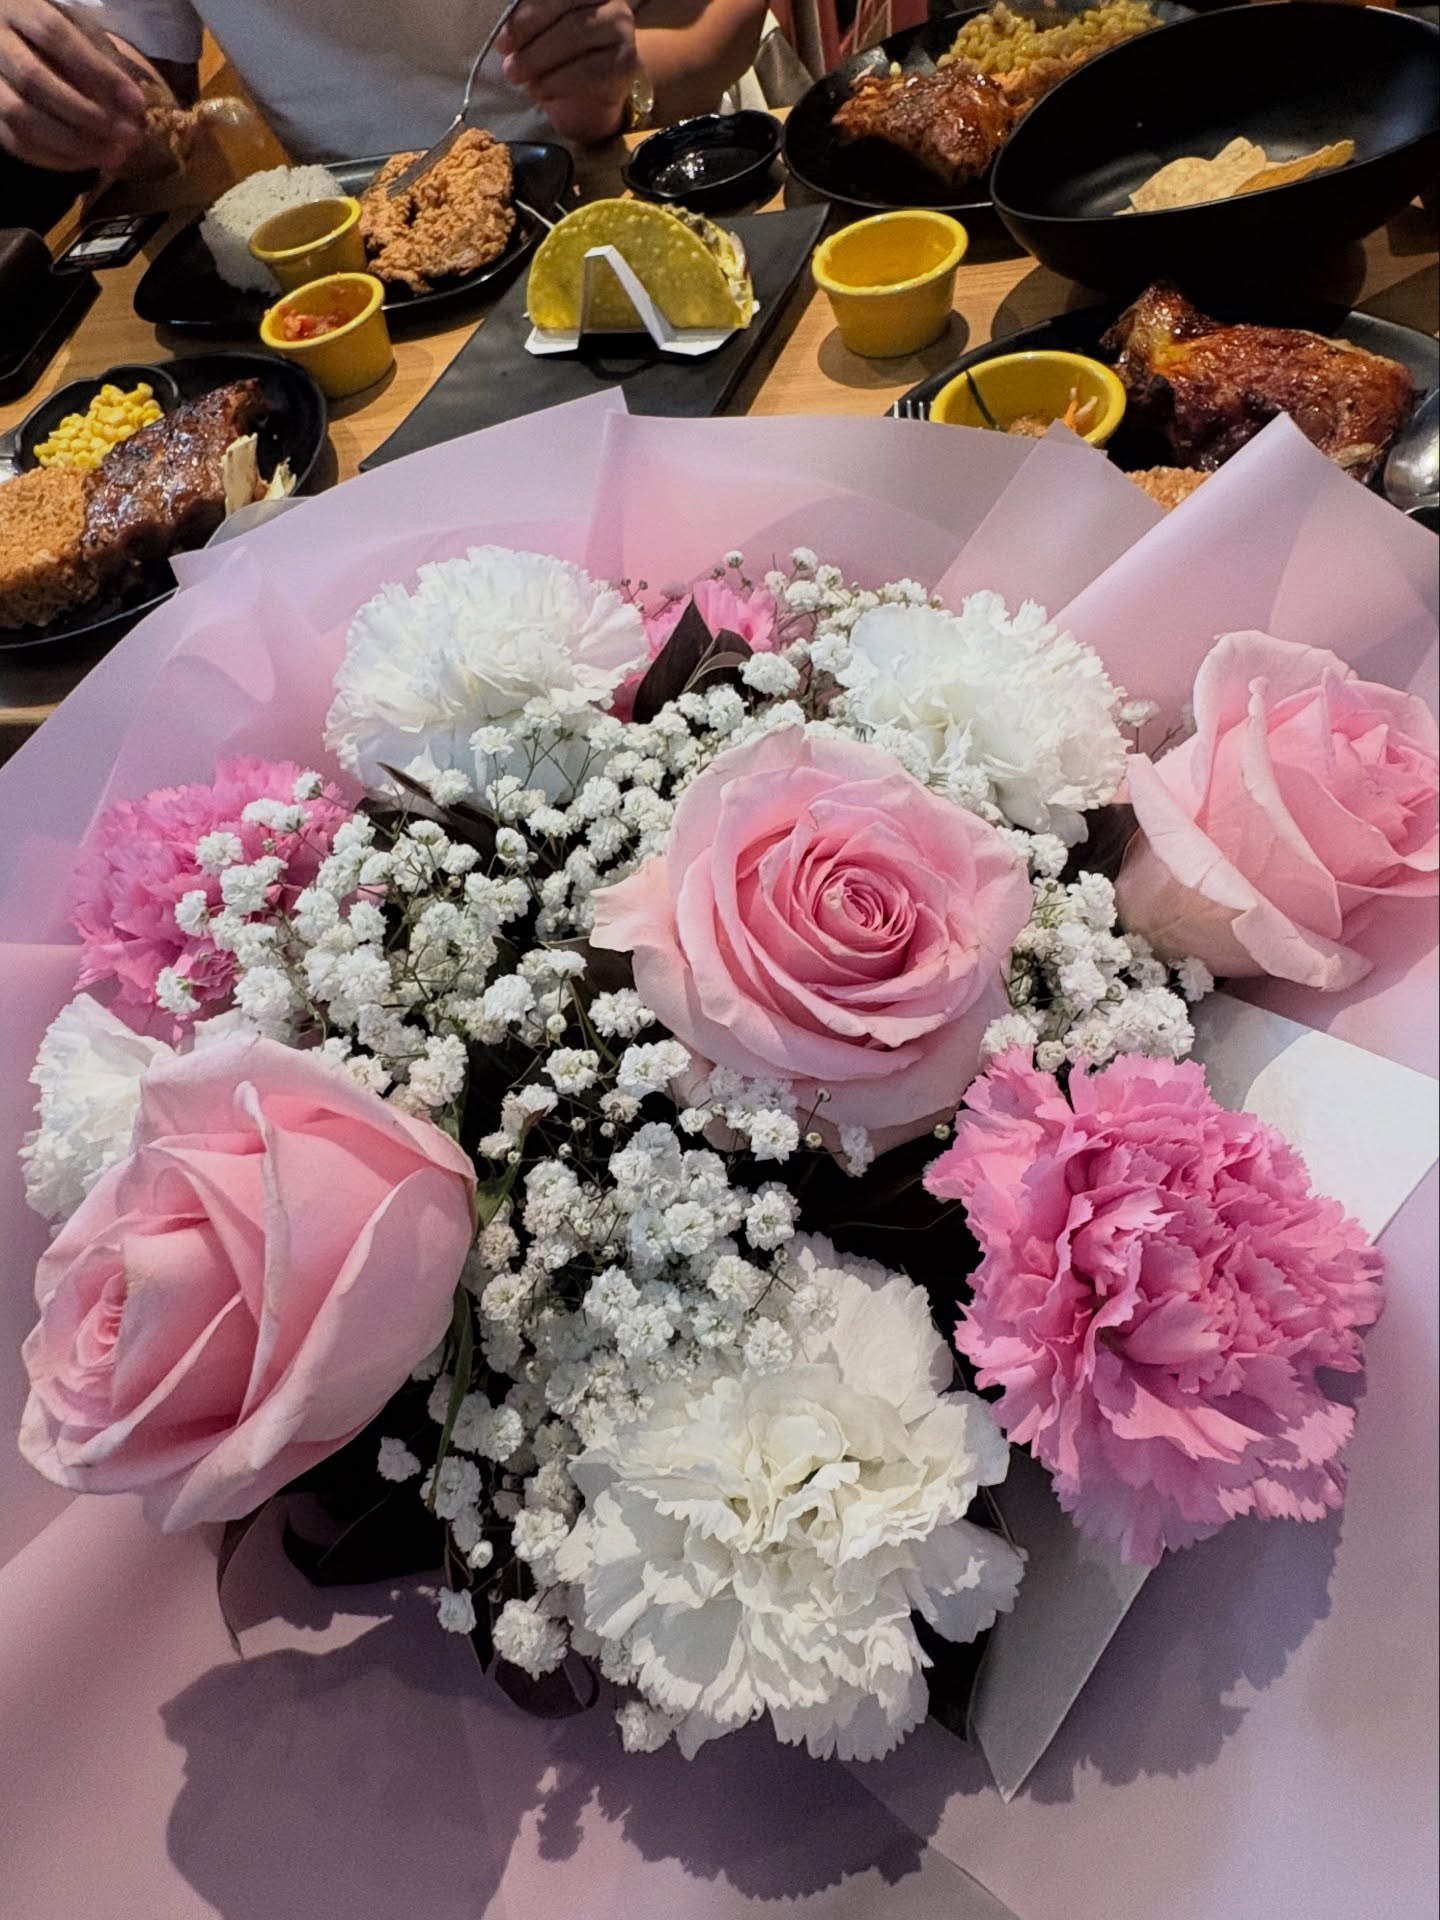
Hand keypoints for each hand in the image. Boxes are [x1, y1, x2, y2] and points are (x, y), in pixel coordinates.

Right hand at [0, 0, 147, 170]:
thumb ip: (95, 59)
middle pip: (34, 79)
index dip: (97, 70)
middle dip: (87, 113)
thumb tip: (130, 106)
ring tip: (114, 155)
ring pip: (20, 116)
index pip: (54, 35)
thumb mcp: (74, 31)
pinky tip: (88, 161)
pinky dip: (54, 157)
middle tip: (128, 135)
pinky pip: (15, 142)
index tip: (135, 102)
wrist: (10, 47)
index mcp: (17, 8)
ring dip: (73, 143)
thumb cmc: (52, 39)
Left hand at [497, 0, 636, 145]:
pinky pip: (588, 70)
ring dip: (539, 59)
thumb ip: (529, 17)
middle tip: (507, 63)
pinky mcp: (626, 61)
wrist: (587, 94)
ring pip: (575, 34)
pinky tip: (539, 91)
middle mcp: (610, 1)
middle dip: (529, 34)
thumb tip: (506, 26)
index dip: (527, 13)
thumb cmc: (558, 55)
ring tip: (517, 76)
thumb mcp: (541, 30)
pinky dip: (557, 81)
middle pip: (565, 7)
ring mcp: (621, 29)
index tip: (502, 42)